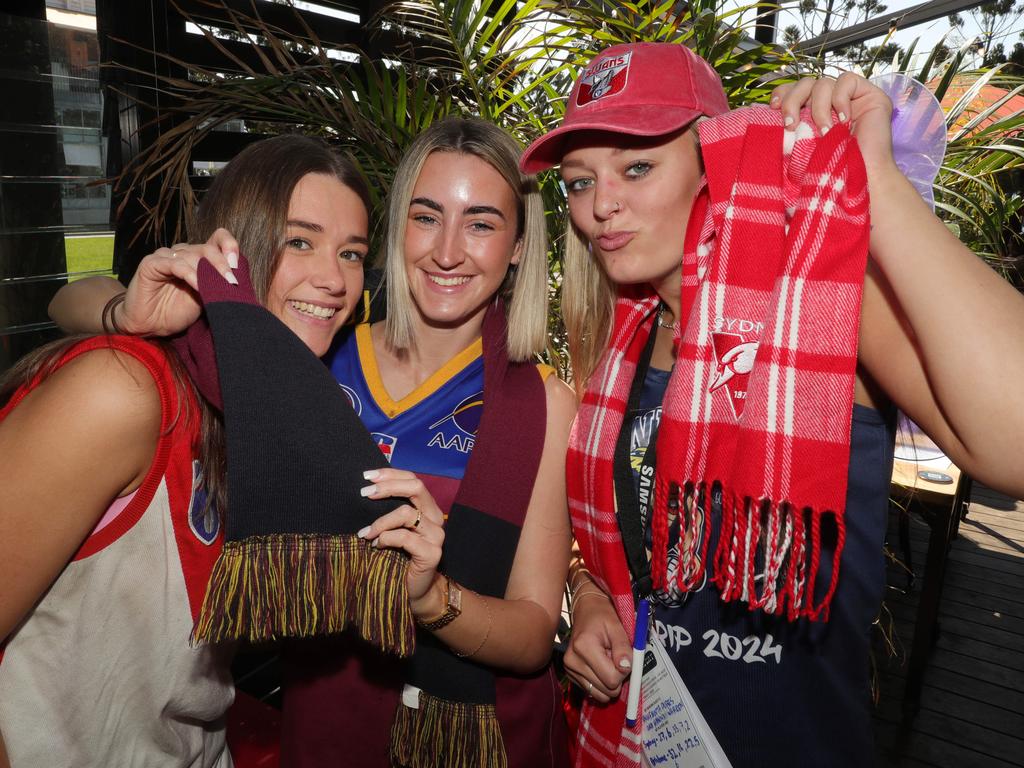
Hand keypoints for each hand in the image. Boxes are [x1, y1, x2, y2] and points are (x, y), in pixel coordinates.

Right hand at [119, 228, 239, 335]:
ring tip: (218, 286)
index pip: (217, 238)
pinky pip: (175, 264)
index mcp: (198, 257)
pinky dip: (190, 275)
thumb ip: (217, 285)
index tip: (237, 263)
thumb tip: (236, 279)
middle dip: (222, 264)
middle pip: (207, 248)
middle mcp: (182, 253)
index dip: (229, 245)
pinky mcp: (151, 264)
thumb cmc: (176, 312)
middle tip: (231, 281)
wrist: (150, 326)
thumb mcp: (205, 298)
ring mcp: (166, 256)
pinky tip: (199, 287)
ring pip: (192, 255)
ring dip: (208, 272)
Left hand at [356, 468, 444, 607]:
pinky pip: (404, 538)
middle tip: (363, 493)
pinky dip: (386, 538)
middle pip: (416, 487)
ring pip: (406, 513)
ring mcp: (436, 535)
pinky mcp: (432, 553)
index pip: (413, 479)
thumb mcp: (392, 529)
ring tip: (365, 533)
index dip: (390, 474)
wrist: (414, 591)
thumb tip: (364, 491)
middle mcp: (435, 517)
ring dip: (380, 521)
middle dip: (387, 487)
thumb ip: (388, 511)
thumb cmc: (398, 558)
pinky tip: (376, 545)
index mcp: (427, 508)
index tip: (366, 476)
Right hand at [563, 589, 631, 703]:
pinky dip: (601, 682)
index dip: (623, 671)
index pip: (611, 679)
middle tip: (615, 658)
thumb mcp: (617, 627)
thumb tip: (626, 668)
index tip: (623, 657)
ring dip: (609, 681)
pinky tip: (600, 666)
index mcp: (584, 647)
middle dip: (617, 677)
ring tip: (607, 661)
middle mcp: (572, 661)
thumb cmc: (603, 617)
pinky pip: (593, 691)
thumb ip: (623, 648)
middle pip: (606, 690)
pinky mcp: (570, 675)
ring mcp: (569, 669)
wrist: (586, 611)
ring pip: (600, 694)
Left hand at [770, 73, 895, 175]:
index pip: (795, 89)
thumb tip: (766, 109)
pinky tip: (844, 121)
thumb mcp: (800, 144)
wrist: (857, 180)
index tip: (773, 108)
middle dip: (793, 100)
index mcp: (813, 111)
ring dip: (819, 109)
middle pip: (806, 83)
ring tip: (824, 132)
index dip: (784, 93)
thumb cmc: (828, 169)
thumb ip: (791, 124)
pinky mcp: (871, 94)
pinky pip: (847, 80)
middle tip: (791, 125)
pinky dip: (841, 99)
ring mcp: (852, 98)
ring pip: (824, 83)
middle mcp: (831, 102)